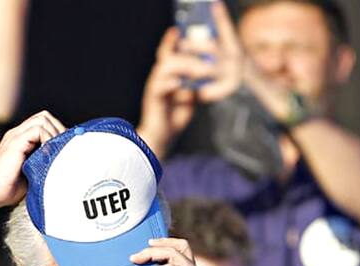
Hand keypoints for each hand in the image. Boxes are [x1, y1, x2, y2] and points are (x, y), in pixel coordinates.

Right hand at [0, 111, 64, 217]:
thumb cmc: (6, 188)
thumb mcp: (30, 172)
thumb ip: (42, 163)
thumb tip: (62, 163)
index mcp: (19, 140)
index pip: (42, 124)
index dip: (56, 132)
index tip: (67, 147)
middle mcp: (17, 134)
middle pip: (44, 117)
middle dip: (59, 129)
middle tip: (66, 146)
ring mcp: (15, 136)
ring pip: (43, 119)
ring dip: (55, 133)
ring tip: (58, 150)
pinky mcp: (15, 142)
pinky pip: (38, 129)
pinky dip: (48, 139)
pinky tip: (49, 154)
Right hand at [137, 27, 211, 158]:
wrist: (160, 139)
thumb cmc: (173, 119)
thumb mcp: (189, 98)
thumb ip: (194, 84)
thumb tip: (207, 74)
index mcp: (167, 77)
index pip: (168, 54)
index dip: (171, 42)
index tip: (178, 32)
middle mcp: (158, 79)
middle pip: (169, 58)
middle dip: (188, 57)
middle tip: (204, 62)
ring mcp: (154, 88)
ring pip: (164, 69)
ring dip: (182, 67)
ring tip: (197, 71)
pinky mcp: (152, 100)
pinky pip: (158, 87)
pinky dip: (170, 83)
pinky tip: (179, 84)